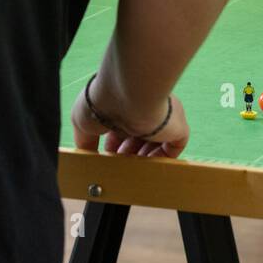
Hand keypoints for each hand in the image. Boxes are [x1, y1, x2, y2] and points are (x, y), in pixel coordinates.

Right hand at [71, 78, 190, 157]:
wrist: (130, 94)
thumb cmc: (103, 103)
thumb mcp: (83, 122)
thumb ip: (86, 139)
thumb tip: (86, 154)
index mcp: (126, 102)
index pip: (123, 126)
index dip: (114, 143)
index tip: (106, 155)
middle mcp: (146, 107)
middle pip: (139, 136)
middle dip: (127, 152)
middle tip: (117, 164)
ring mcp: (164, 116)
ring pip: (156, 142)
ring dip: (143, 158)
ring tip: (130, 167)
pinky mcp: (178, 126)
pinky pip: (174, 147)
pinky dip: (161, 158)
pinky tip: (147, 165)